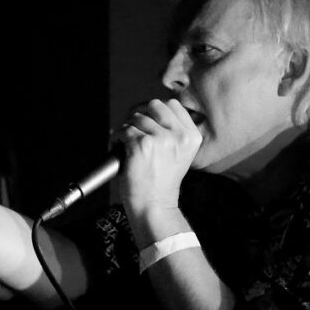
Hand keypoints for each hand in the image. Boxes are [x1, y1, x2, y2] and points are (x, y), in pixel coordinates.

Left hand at [115, 98, 200, 214]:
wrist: (154, 205)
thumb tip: (148, 109)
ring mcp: (161, 139)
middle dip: (141, 114)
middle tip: (134, 128)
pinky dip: (117, 137)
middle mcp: (179, 135)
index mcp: (191, 136)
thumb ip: (173, 131)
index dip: (156, 110)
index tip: (148, 120)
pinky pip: (124, 129)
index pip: (173, 104)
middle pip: (155, 105)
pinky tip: (121, 148)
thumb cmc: (162, 181)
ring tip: (127, 143)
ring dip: (128, 127)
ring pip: (137, 117)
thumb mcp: (180, 153)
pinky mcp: (142, 145)